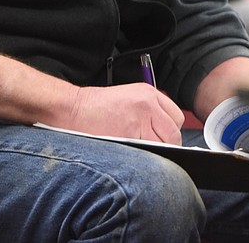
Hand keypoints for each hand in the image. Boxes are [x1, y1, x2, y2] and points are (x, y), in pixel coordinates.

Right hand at [64, 84, 185, 144]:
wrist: (73, 109)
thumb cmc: (95, 107)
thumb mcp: (127, 98)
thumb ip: (150, 111)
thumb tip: (166, 133)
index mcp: (148, 93)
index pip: (176, 117)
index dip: (170, 130)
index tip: (161, 137)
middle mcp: (148, 104)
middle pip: (173, 133)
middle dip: (166, 144)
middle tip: (152, 147)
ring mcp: (140, 120)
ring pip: (165, 145)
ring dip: (157, 151)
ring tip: (140, 150)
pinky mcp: (131, 135)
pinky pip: (150, 152)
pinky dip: (145, 156)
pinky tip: (134, 152)